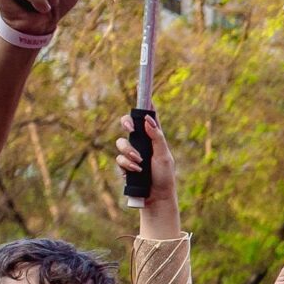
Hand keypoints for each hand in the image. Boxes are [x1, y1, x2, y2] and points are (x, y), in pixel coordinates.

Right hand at [115, 114, 180, 233]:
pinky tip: (136, 171)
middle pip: (128, 125)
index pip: (149, 118)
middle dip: (126, 122)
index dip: (145, 104)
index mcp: (154, 138)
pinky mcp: (124, 166)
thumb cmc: (164, 176)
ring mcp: (131, 154)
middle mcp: (142, 144)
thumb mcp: (164, 156)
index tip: (141, 86)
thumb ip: (156, 137)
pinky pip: (119, 158)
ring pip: (121, 143)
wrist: (156, 197)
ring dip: (129, 151)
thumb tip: (147, 119)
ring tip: (139, 162)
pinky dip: (127, 164)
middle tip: (130, 127)